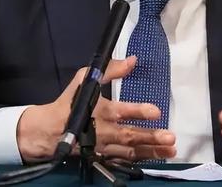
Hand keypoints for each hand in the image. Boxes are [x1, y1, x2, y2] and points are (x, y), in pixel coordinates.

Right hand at [16, 56, 175, 162]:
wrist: (50, 130)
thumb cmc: (71, 101)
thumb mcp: (87, 79)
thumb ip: (111, 70)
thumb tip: (133, 60)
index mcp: (101, 110)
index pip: (121, 111)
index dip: (138, 111)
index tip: (156, 112)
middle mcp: (104, 131)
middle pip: (129, 136)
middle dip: (150, 137)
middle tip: (170, 137)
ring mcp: (104, 148)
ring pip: (130, 152)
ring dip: (151, 151)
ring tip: (171, 150)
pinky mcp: (103, 158)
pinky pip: (124, 161)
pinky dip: (140, 161)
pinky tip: (156, 158)